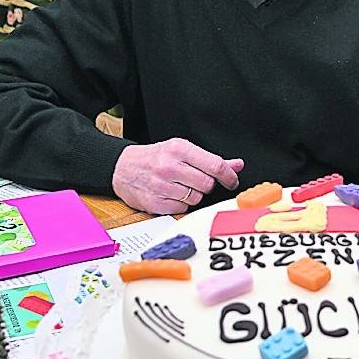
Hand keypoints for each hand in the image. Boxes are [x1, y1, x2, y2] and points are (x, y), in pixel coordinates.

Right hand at [112, 138, 242, 214]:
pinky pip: (182, 208)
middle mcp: (169, 167)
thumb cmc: (154, 158)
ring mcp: (161, 186)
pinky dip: (181, 204)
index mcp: (179, 149)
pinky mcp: (155, 202)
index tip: (232, 181)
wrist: (122, 167)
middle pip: (207, 184)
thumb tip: (236, 165)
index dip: (228, 176)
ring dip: (193, 195)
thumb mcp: (182, 151)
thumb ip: (210, 160)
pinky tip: (171, 194)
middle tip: (195, 180)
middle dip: (205, 184)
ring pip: (196, 198)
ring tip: (180, 185)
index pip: (214, 165)